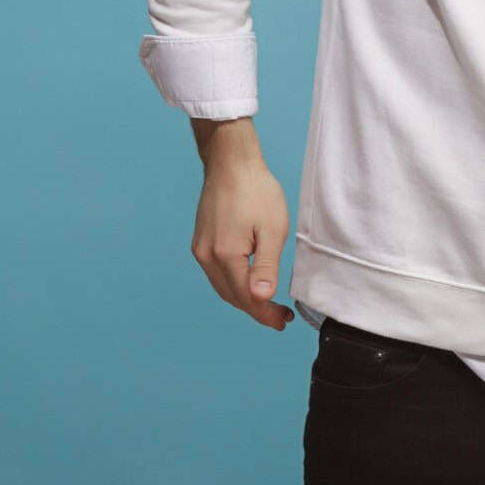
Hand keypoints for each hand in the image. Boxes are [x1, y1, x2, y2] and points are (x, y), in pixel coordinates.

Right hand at [190, 139, 295, 330]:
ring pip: (222, 287)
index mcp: (225, 255)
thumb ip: (266, 266)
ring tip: (268, 304)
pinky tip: (249, 283)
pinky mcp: (201, 242)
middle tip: (280, 316)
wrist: (231, 163)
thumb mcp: (271, 229)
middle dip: (256, 310)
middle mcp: (207, 256)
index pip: (246, 298)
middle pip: (231, 297)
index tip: (283, 321)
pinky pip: (217, 273)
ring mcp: (200, 249)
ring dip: (244, 299)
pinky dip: (233, 284)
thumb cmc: (256, 191)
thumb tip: (262, 298)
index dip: (265, 314)